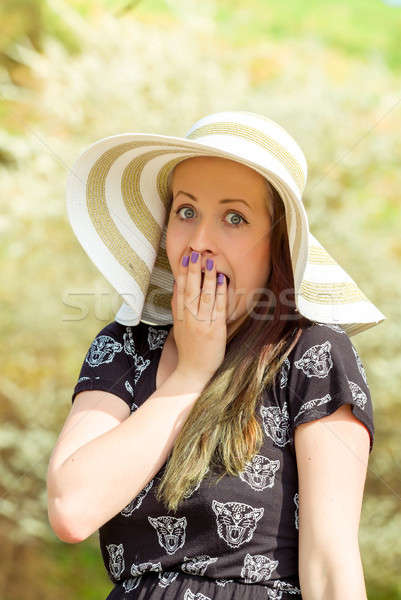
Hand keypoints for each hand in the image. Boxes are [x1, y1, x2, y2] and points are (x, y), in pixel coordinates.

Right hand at [171, 249, 227, 382]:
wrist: (192, 371)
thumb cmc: (188, 348)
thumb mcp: (178, 325)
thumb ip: (177, 306)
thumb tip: (177, 284)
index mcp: (180, 316)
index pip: (179, 290)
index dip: (182, 273)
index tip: (185, 258)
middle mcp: (189, 318)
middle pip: (190, 290)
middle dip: (193, 270)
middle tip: (196, 253)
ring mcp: (202, 324)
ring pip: (203, 296)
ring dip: (207, 277)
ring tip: (210, 261)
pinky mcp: (215, 330)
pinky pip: (218, 308)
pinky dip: (220, 293)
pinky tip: (222, 281)